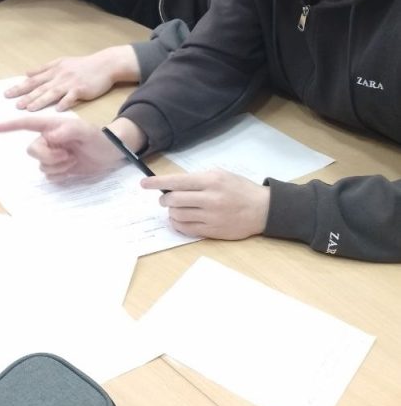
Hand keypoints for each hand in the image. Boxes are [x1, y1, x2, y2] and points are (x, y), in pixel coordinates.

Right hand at [0, 115, 123, 179]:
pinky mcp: (58, 168)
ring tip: (73, 159)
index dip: (11, 126)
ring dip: (57, 165)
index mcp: (52, 127)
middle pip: (33, 150)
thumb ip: (68, 131)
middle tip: (67, 155)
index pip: (28, 125)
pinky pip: (49, 175)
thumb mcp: (85, 131)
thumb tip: (50, 137)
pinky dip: (60, 174)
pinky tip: (71, 168)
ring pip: (41, 164)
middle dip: (48, 156)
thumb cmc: (97, 138)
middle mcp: (49, 140)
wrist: (110, 154)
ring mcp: (53, 154)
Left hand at [4, 46, 139, 111]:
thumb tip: (26, 73)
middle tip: (14, 105)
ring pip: (52, 93)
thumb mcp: (61, 62)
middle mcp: (59, 76)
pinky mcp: (82, 89)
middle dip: (26, 96)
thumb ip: (43, 69)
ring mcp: (70, 83)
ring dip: (40, 101)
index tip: (7, 94)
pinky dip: (64, 103)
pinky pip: (71, 97)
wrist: (104, 64)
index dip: (20, 87)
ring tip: (29, 109)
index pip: (33, 80)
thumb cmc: (83, 65)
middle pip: (40, 87)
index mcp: (54, 70)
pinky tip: (57, 110)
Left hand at [141, 170, 269, 239]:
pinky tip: (180, 219)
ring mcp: (211, 217)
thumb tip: (173, 184)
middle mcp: (210, 198)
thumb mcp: (221, 175)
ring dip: (171, 212)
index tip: (143, 183)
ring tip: (176, 208)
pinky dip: (177, 223)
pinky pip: (186, 229)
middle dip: (164, 199)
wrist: (262, 209)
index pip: (177, 181)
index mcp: (211, 181)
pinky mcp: (212, 231)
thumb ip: (198, 179)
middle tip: (165, 199)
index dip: (157, 182)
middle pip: (174, 200)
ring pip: (178, 215)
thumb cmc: (240, 189)